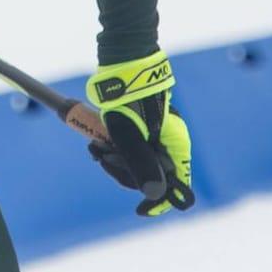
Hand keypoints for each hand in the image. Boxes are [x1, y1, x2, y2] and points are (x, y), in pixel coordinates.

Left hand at [86, 53, 195, 215]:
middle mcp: (169, 142)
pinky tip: (98, 141)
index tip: (140, 210)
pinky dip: (113, 149)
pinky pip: (128, 149)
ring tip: (96, 144)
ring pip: (135, 163)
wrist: (123, 62)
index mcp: (176, 145)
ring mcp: (155, 136)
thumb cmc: (128, 97)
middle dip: (123, 171)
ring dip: (113, 159)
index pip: (176, 186)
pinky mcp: (141, 129)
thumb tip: (154, 195)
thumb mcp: (130, 133)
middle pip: (150, 176)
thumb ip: (141, 164)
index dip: (159, 201)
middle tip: (101, 156)